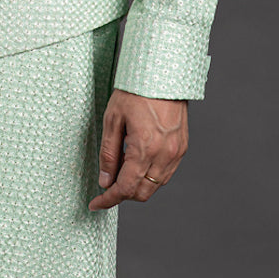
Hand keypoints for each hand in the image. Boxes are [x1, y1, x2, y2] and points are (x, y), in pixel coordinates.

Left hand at [88, 88, 187, 209]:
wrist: (163, 73)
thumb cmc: (136, 91)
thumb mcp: (112, 119)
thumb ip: (108, 153)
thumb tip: (105, 180)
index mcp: (145, 148)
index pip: (125, 187)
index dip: (109, 199)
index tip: (96, 204)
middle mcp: (164, 154)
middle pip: (143, 192)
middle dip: (123, 194)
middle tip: (107, 185)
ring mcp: (176, 152)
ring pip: (156, 185)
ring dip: (138, 186)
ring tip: (122, 171)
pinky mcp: (182, 147)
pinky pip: (167, 173)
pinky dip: (152, 177)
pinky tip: (139, 164)